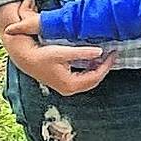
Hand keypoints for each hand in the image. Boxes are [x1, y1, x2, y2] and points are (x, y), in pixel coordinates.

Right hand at [0, 0, 114, 95]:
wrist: (26, 58)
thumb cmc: (43, 55)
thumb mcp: (63, 53)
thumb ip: (82, 53)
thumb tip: (100, 52)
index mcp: (70, 84)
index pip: (95, 77)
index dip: (107, 65)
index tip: (113, 53)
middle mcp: (69, 89)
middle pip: (94, 80)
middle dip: (105, 67)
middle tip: (112, 54)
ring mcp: (66, 87)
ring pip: (89, 80)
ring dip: (98, 69)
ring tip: (106, 56)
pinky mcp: (64, 82)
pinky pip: (83, 78)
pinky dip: (90, 69)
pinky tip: (94, 59)